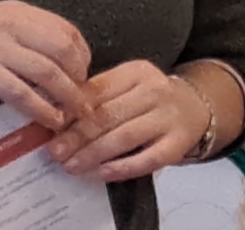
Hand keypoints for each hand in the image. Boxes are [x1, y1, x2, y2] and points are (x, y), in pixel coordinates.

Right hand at [0, 0, 91, 129]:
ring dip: (67, 97)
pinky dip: (41, 109)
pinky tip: (49, 121)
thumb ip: (21, 35)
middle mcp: (13, 25)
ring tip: (75, 115)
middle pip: (64, 49)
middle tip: (83, 99)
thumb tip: (52, 59)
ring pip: (48, 72)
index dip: (82, 54)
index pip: (66, 29)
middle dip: (80, 77)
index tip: (83, 75)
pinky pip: (22, 93)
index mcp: (18, 12)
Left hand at [47, 61, 209, 181]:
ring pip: (123, 137)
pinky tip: (98, 173)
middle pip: (108, 115)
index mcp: (137, 71)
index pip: (98, 90)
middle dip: (77, 136)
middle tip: (55, 151)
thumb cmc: (148, 99)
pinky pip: (143, 160)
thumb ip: (97, 95)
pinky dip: (118, 169)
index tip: (51, 127)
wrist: (193, 109)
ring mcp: (167, 118)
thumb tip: (58, 116)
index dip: (72, 110)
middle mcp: (155, 90)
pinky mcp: (176, 145)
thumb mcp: (126, 85)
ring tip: (71, 165)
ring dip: (92, 154)